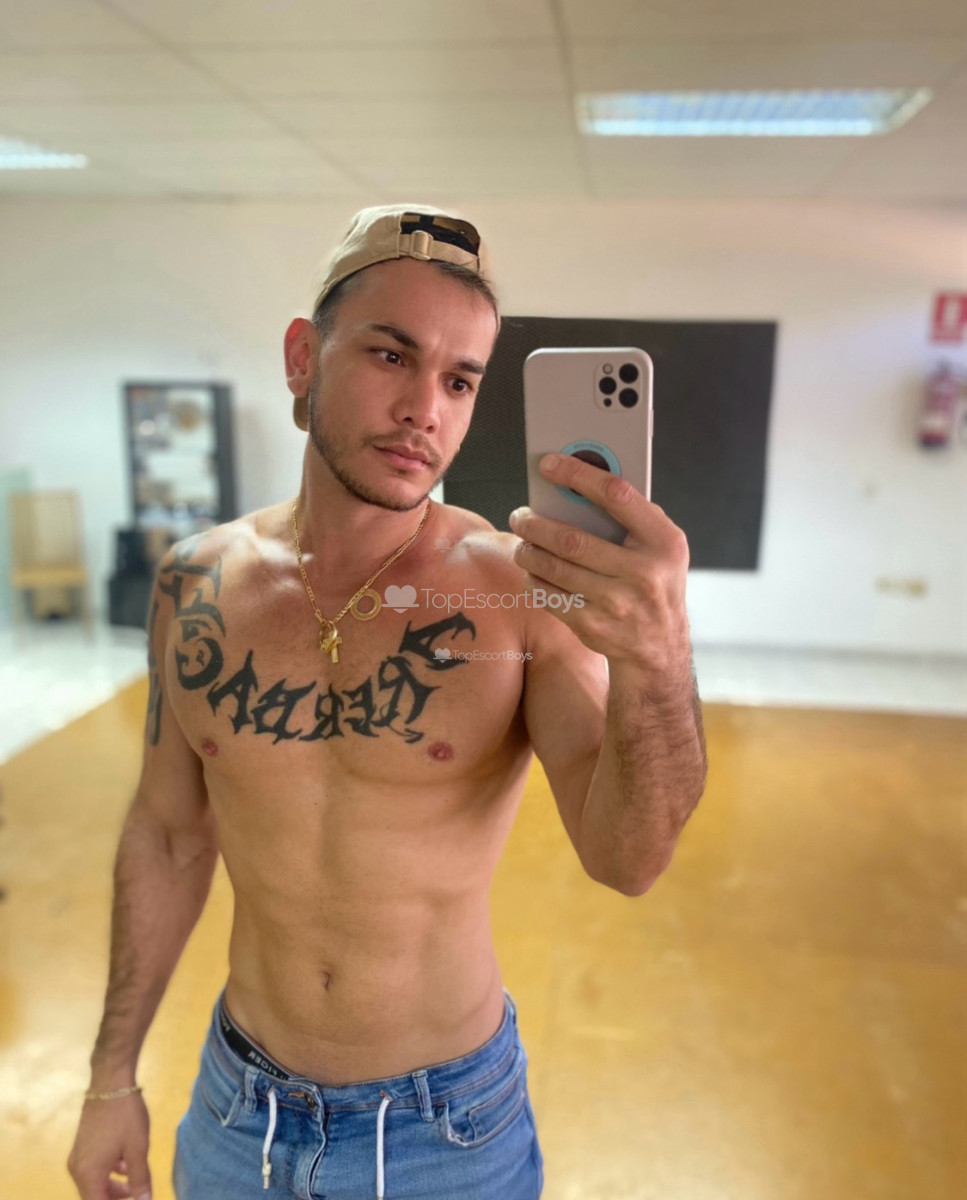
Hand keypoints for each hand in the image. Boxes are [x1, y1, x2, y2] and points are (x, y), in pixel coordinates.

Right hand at [67, 1091, 151, 1199]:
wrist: (110, 1083)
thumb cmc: (125, 1117)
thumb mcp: (138, 1149)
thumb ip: (140, 1180)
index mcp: (88, 1175)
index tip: (135, 1199)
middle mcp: (78, 1170)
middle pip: (95, 1197)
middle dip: (115, 1199)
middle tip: (137, 1194)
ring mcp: (78, 1157)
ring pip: (94, 1183)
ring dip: (113, 1187)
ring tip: (136, 1181)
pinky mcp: (82, 1146)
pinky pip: (93, 1169)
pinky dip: (108, 1172)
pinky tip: (126, 1164)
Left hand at [509, 453, 691, 679]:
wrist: (659, 648)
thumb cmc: (655, 584)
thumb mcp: (662, 548)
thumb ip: (633, 516)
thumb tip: (579, 483)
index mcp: (664, 542)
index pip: (617, 495)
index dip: (578, 475)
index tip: (549, 464)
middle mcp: (643, 573)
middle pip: (571, 539)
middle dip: (535, 524)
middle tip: (519, 515)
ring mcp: (616, 603)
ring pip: (553, 568)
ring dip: (527, 551)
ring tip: (522, 542)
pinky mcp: (592, 626)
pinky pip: (548, 595)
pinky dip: (533, 579)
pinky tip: (532, 571)